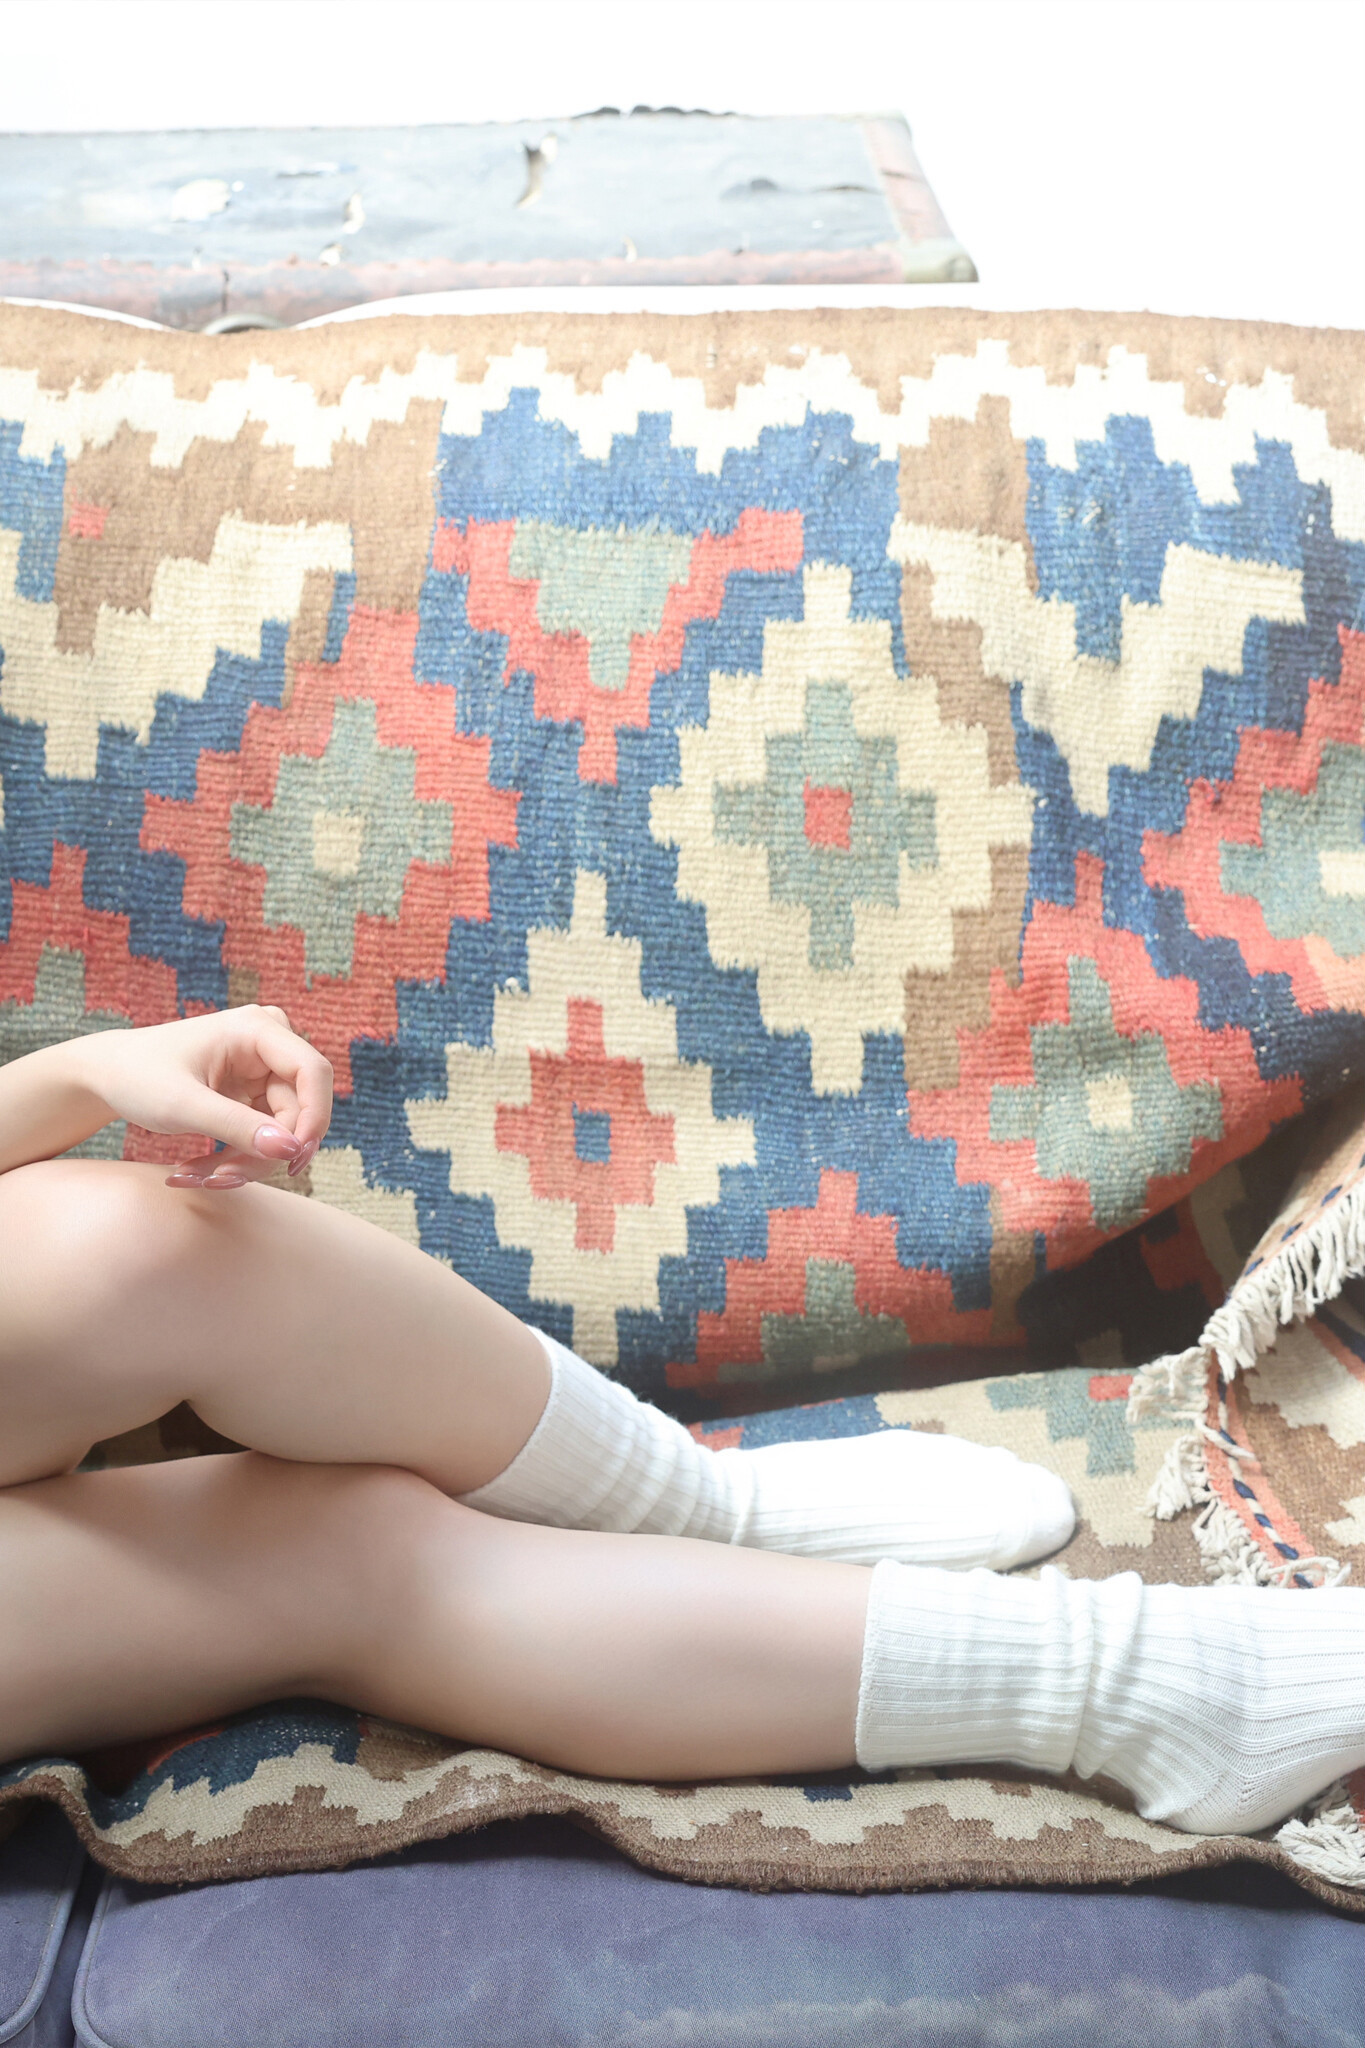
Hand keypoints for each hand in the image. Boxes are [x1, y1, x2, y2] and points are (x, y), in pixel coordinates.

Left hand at [66, 1006, 332, 1191]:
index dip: (313, 1118)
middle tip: (220, 1181)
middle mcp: (269, 1043)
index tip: (291, 1162)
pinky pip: (263, 1135)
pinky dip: (234, 1158)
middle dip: (262, 1152)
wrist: (108, 1075)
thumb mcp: (183, 1105)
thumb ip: (237, 1126)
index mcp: (258, 1028)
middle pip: (297, 1110)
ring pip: (282, 1130)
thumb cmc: (138, 1077)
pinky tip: (199, 1170)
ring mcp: (263, 1068)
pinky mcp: (254, 1092)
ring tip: (194, 1177)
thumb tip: (290, 1150)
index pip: (313, 1073)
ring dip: (244, 1162)